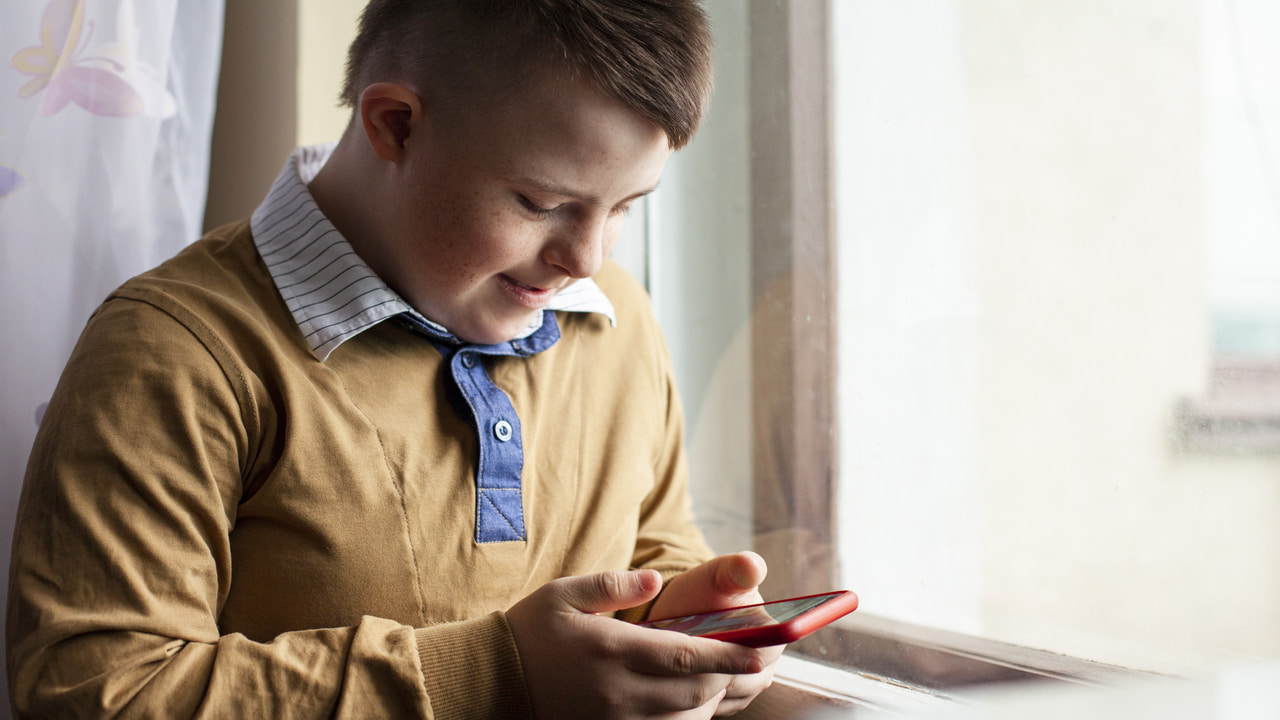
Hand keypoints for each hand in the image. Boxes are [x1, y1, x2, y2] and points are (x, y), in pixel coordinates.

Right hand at [507, 569, 767, 718]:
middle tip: (743, 658)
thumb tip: (654, 578)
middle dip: (725, 675)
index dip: (731, 654)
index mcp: (614, 650)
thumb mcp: (565, 594)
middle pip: (695, 691)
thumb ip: (613, 584)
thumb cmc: (529, 633)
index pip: (688, 656)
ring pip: (684, 718)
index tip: (762, 649)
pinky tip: (684, 703)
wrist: (489, 684)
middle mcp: (619, 691)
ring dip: (707, 700)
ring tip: (715, 678)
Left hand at [648, 552, 784, 715]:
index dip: (727, 654)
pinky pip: (705, 709)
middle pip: (738, 684)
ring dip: (695, 685)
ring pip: (720, 699)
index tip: (699, 642)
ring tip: (670, 663)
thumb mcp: (719, 575)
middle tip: (677, 652)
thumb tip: (752, 565)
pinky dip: (686, 699)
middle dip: (706, 670)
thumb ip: (737, 569)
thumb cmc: (705, 590)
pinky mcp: (722, 703)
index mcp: (773, 638)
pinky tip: (668, 680)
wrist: (682, 609)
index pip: (757, 659)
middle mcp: (764, 669)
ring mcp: (744, 689)